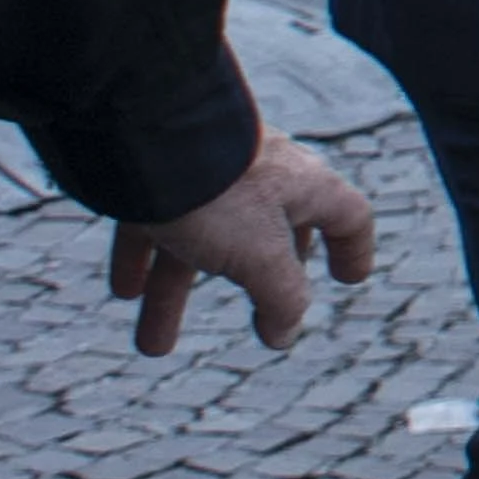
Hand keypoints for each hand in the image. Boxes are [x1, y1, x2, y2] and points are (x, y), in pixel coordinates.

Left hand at [112, 129, 377, 353]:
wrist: (143, 132)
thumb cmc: (218, 191)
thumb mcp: (262, 256)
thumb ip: (282, 298)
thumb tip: (285, 335)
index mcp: (304, 186)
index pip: (348, 217)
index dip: (353, 250)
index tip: (346, 279)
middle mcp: (262, 177)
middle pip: (267, 239)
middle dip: (254, 287)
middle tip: (258, 313)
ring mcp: (210, 175)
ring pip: (200, 243)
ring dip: (175, 295)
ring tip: (152, 346)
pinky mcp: (160, 177)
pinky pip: (156, 226)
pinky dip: (143, 261)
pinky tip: (124, 291)